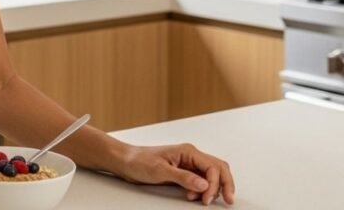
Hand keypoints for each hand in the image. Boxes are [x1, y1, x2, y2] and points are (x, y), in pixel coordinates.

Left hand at [118, 143, 234, 205]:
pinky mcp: (183, 172)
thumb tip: (204, 184)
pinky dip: (202, 190)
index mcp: (188, 152)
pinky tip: (194, 196)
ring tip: (203, 200)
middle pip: (219, 169)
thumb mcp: (160, 170)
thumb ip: (183, 177)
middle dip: (225, 185)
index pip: (213, 167)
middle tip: (229, 201)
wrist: (125, 162)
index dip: (214, 184)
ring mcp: (188, 164)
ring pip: (212, 176)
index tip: (207, 199)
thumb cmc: (139, 161)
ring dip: (213, 189)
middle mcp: (191, 156)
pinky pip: (201, 181)